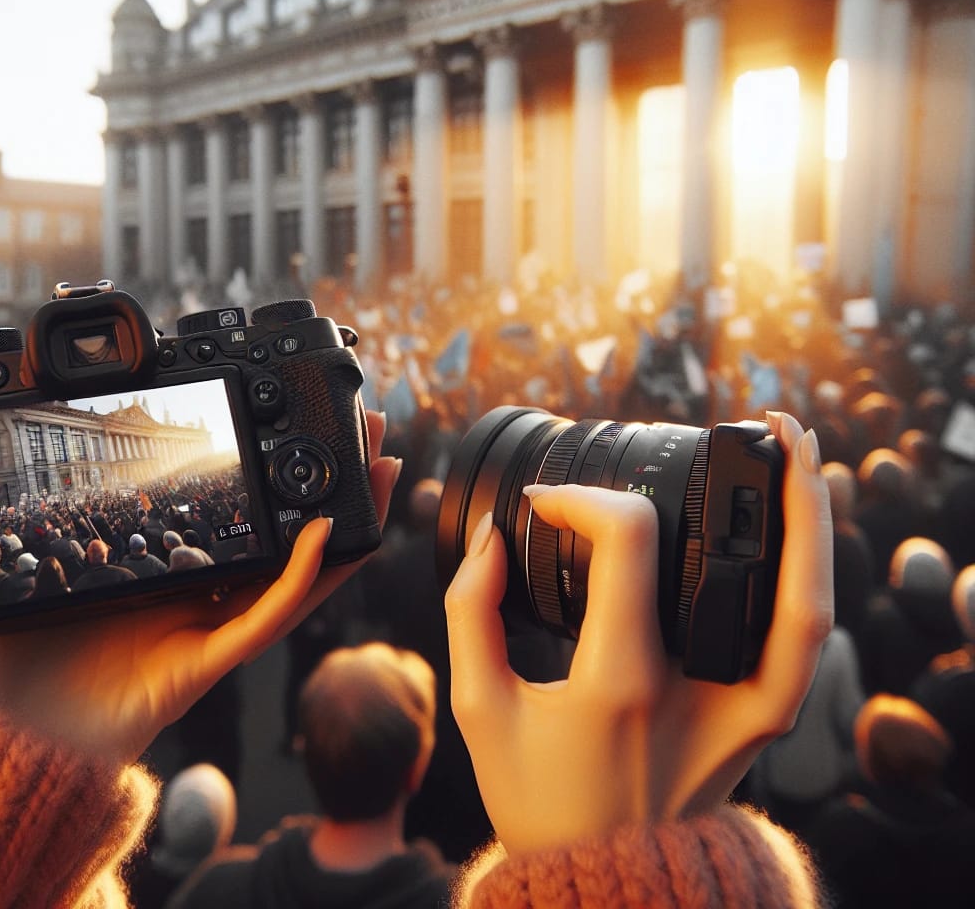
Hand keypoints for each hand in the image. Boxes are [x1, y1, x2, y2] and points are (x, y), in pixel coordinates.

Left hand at [0, 410, 399, 766]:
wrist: (2, 741)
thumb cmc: (5, 666)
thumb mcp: (5, 570)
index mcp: (168, 572)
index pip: (241, 519)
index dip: (282, 477)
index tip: (304, 426)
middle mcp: (201, 598)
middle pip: (290, 537)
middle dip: (336, 485)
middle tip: (369, 431)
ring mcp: (210, 629)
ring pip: (299, 573)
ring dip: (348, 524)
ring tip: (381, 471)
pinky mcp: (207, 662)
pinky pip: (267, 618)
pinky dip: (303, 579)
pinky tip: (328, 534)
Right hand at [444, 411, 831, 852]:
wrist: (604, 878)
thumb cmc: (537, 797)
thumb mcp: (479, 708)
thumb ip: (472, 613)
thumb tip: (490, 539)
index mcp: (617, 681)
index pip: (623, 544)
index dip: (584, 498)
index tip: (549, 501)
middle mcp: (695, 689)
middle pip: (744, 560)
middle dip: (760, 482)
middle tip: (761, 422)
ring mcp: (743, 711)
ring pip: (808, 604)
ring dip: (813, 519)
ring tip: (806, 453)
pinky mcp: (762, 722)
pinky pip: (804, 640)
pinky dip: (811, 576)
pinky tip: (800, 529)